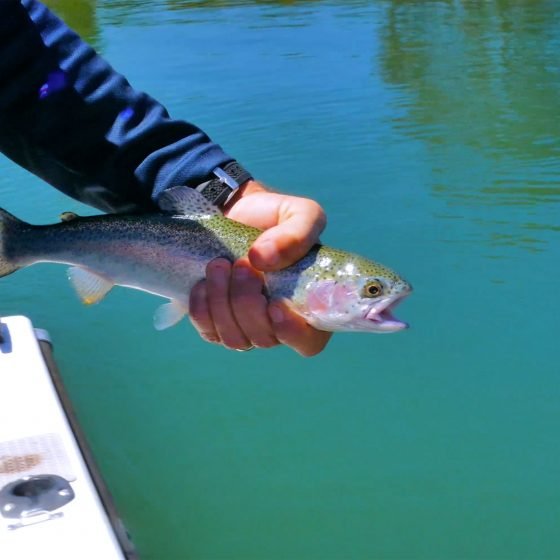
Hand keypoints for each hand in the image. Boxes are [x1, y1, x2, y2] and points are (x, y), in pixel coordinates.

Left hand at [189, 180, 331, 355]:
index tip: (275, 305)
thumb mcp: (300, 214)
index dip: (293, 333)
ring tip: (219, 265)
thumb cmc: (273, 218)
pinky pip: (208, 332)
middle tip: (242, 264)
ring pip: (234, 339)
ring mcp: (246, 328)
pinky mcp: (216, 325)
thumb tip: (264, 259)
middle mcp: (278, 325)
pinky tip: (204, 282)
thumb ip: (298, 233)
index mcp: (307, 305)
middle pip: (265, 338)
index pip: (309, 341)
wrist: (234, 212)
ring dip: (223, 301)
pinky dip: (203, 307)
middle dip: (247, 301)